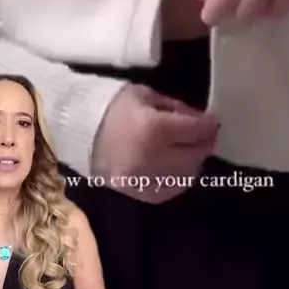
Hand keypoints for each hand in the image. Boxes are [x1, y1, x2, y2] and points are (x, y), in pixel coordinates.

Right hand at [92, 84, 219, 203]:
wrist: (75, 129)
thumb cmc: (112, 106)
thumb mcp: (146, 96)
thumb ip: (176, 109)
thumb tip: (201, 120)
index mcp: (154, 128)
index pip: (197, 131)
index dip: (209, 126)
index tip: (213, 122)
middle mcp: (152, 157)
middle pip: (195, 155)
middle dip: (203, 144)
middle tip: (203, 136)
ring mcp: (143, 179)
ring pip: (185, 177)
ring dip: (192, 163)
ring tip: (188, 150)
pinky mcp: (134, 192)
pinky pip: (167, 192)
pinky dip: (176, 180)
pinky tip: (173, 167)